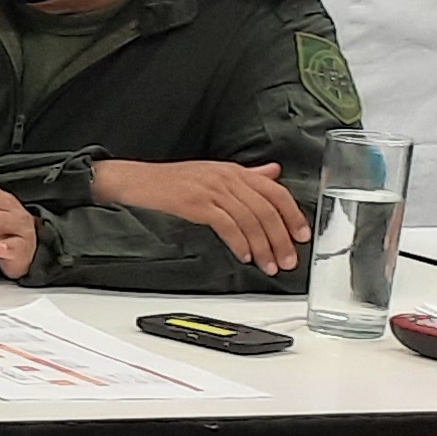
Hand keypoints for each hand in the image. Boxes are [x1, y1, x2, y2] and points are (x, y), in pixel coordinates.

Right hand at [91, 158, 307, 274]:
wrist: (135, 180)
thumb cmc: (172, 180)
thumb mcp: (214, 172)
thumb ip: (247, 175)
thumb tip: (274, 173)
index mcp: (235, 171)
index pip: (275, 192)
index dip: (293, 215)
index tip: (302, 236)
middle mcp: (227, 178)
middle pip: (266, 210)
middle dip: (281, 238)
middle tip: (287, 260)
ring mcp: (212, 189)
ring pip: (250, 220)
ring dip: (263, 246)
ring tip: (268, 264)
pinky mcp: (196, 203)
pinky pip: (226, 224)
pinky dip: (239, 242)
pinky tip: (243, 255)